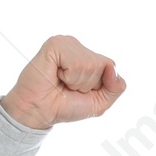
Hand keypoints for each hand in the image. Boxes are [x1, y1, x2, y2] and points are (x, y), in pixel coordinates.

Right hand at [1, 34, 125, 130]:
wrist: (39, 112)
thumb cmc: (64, 106)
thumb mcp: (98, 102)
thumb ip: (115, 88)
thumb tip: (114, 69)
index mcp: (87, 56)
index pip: (110, 67)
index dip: (98, 86)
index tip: (79, 90)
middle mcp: (77, 47)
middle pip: (102, 66)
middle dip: (87, 85)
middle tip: (67, 87)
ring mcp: (66, 43)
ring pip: (90, 65)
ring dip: (76, 82)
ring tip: (61, 82)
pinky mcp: (56, 44)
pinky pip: (76, 64)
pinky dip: (68, 77)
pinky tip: (55, 75)